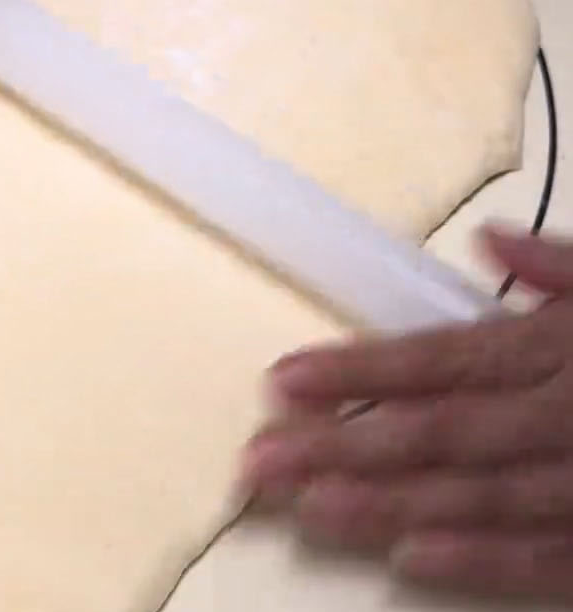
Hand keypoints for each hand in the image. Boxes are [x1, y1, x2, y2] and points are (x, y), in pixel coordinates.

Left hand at [241, 226, 572, 602]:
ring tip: (303, 509)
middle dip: (342, 446)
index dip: (359, 369)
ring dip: (385, 506)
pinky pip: (547, 559)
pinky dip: (481, 564)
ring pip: (475, 499)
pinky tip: (409, 565)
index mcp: (560, 349)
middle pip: (436, 433)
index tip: (283, 380)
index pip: (440, 357)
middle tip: (258, 461)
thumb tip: (491, 233)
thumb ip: (566, 268)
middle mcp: (566, 415)